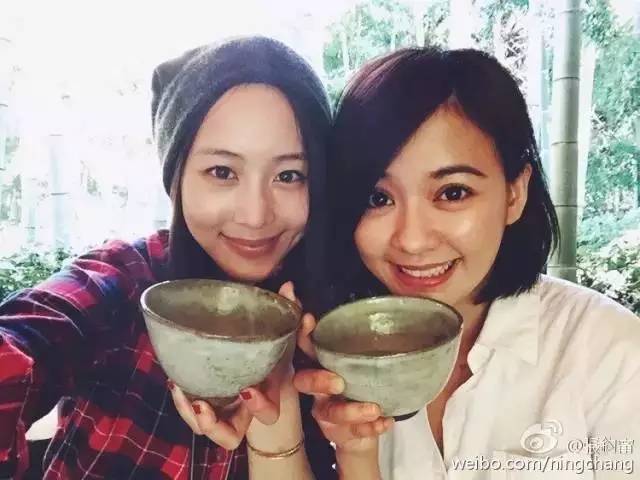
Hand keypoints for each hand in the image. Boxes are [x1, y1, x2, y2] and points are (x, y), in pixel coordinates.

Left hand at [169, 281, 298, 449]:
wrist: (258, 363)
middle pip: (228, 436)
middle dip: (214, 425)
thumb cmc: (273, 353)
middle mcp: (242, 411)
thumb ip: (290, 315)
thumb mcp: (284, 336)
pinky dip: (182, 400)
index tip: (248, 389)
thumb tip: (289, 286)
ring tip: (180, 388)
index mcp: (267, 397)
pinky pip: (190, 412)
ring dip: (190, 415)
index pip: (268, 414)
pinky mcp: (204, 402)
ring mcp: (221, 410)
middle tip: (201, 404)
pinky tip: (174, 379)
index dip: (260, 406)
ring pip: (204, 429)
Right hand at [294, 314, 393, 453]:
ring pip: (330, 411)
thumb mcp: (363, 366)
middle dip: (318, 380)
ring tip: (374, 409)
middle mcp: (317, 389)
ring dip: (352, 410)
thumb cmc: (362, 388)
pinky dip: (370, 428)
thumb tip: (400, 313)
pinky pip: (352, 431)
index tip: (309, 320)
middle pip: (304, 381)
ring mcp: (326, 411)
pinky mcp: (338, 432)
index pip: (307, 347)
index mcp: (322, 366)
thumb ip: (368, 347)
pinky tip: (385, 422)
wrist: (363, 433)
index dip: (303, 335)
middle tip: (339, 383)